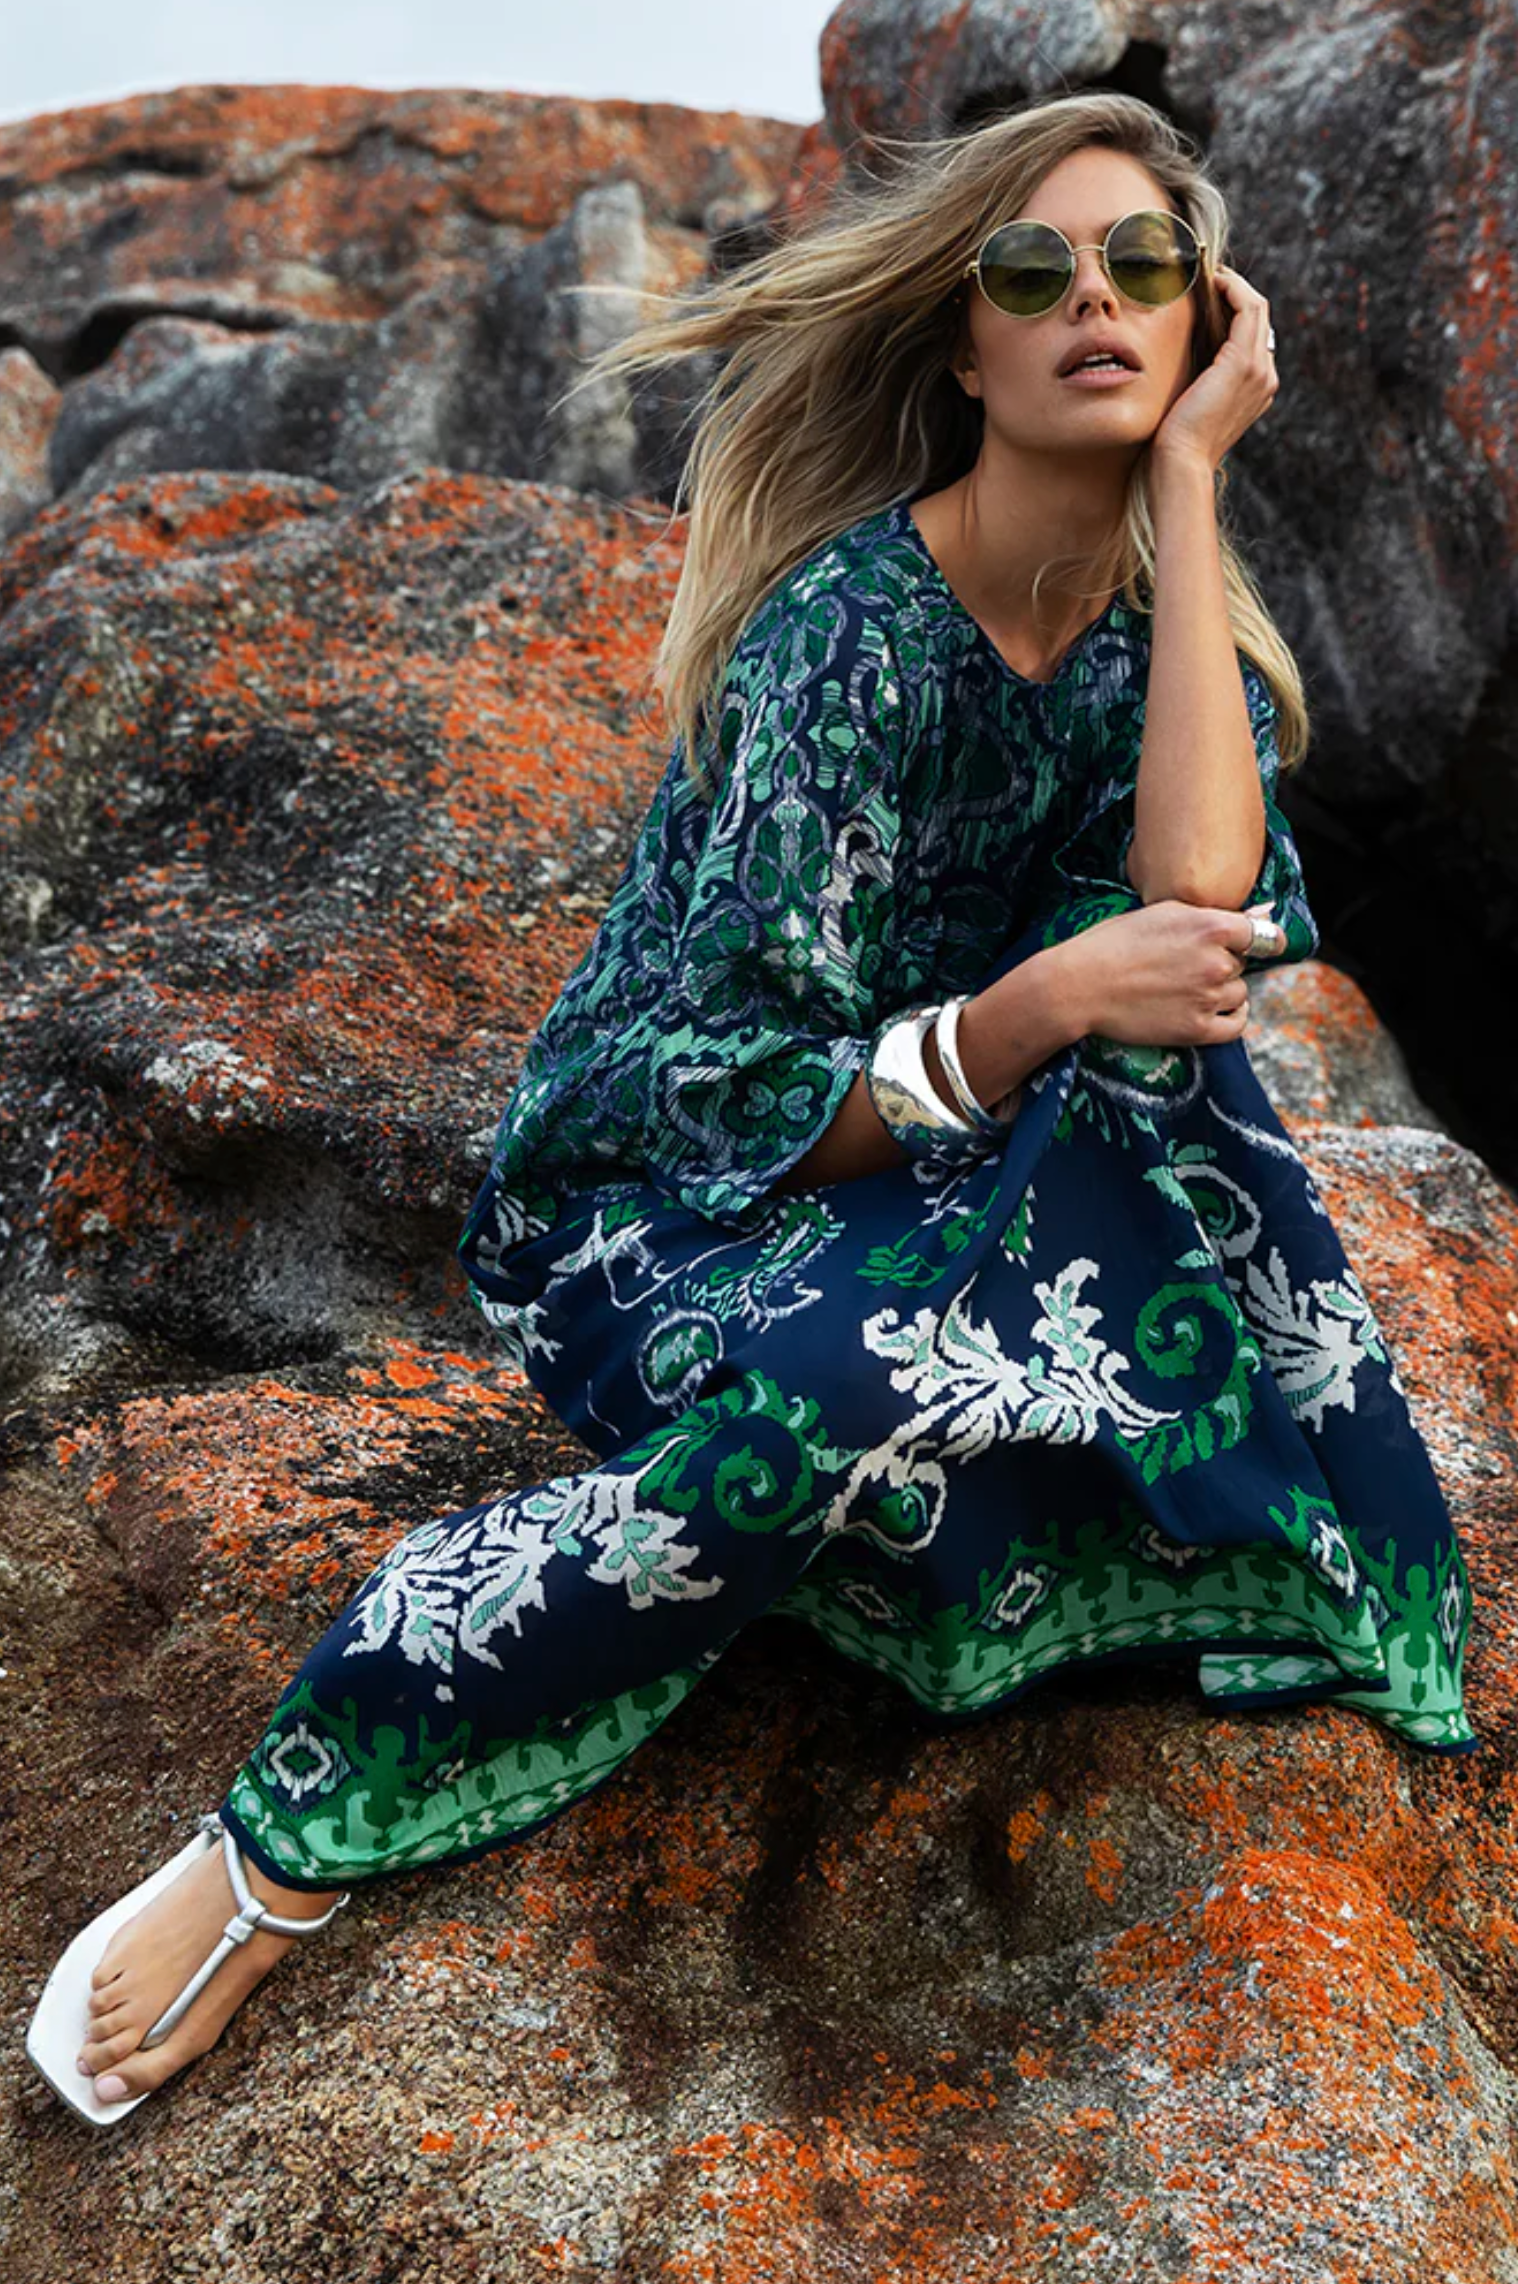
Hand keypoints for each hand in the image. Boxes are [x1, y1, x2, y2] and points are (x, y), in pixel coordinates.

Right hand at [1057, 897, 1286, 1048]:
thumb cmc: (1115, 943)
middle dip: (1221, 961)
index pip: (1262, 934)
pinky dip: (1232, 1016)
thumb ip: (1216, 914)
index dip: (1255, 939)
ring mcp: (1208, 998)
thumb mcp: (1164, 912)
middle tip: (1185, 963)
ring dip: (1221, 989)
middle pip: (1242, 963)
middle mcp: (1217, 963)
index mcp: (1212, 927)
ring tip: (1186, 986)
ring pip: (1238, 992)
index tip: (1252, 944)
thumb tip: (1265, 913)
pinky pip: (1236, 1025)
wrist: (1080, 985)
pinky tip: (1214, 1008)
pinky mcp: (1197, 1029)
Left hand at [1149, 263, 1277, 475]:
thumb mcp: (1190, 403)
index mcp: (1256, 388)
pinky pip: (1247, 309)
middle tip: (1207, 276)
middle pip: (1259, 318)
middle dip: (1235, 292)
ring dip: (1233, 285)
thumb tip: (1180, 351)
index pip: (1253, 336)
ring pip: (1257, 308)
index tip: (1207, 294)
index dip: (1233, 309)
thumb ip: (1197, 377)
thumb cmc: (1174, 443)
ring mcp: (1260, 371)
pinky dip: (1231, 289)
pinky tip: (1211, 281)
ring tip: (1208, 274)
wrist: (1179, 465)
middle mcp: (1265, 378)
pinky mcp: (1243, 364)